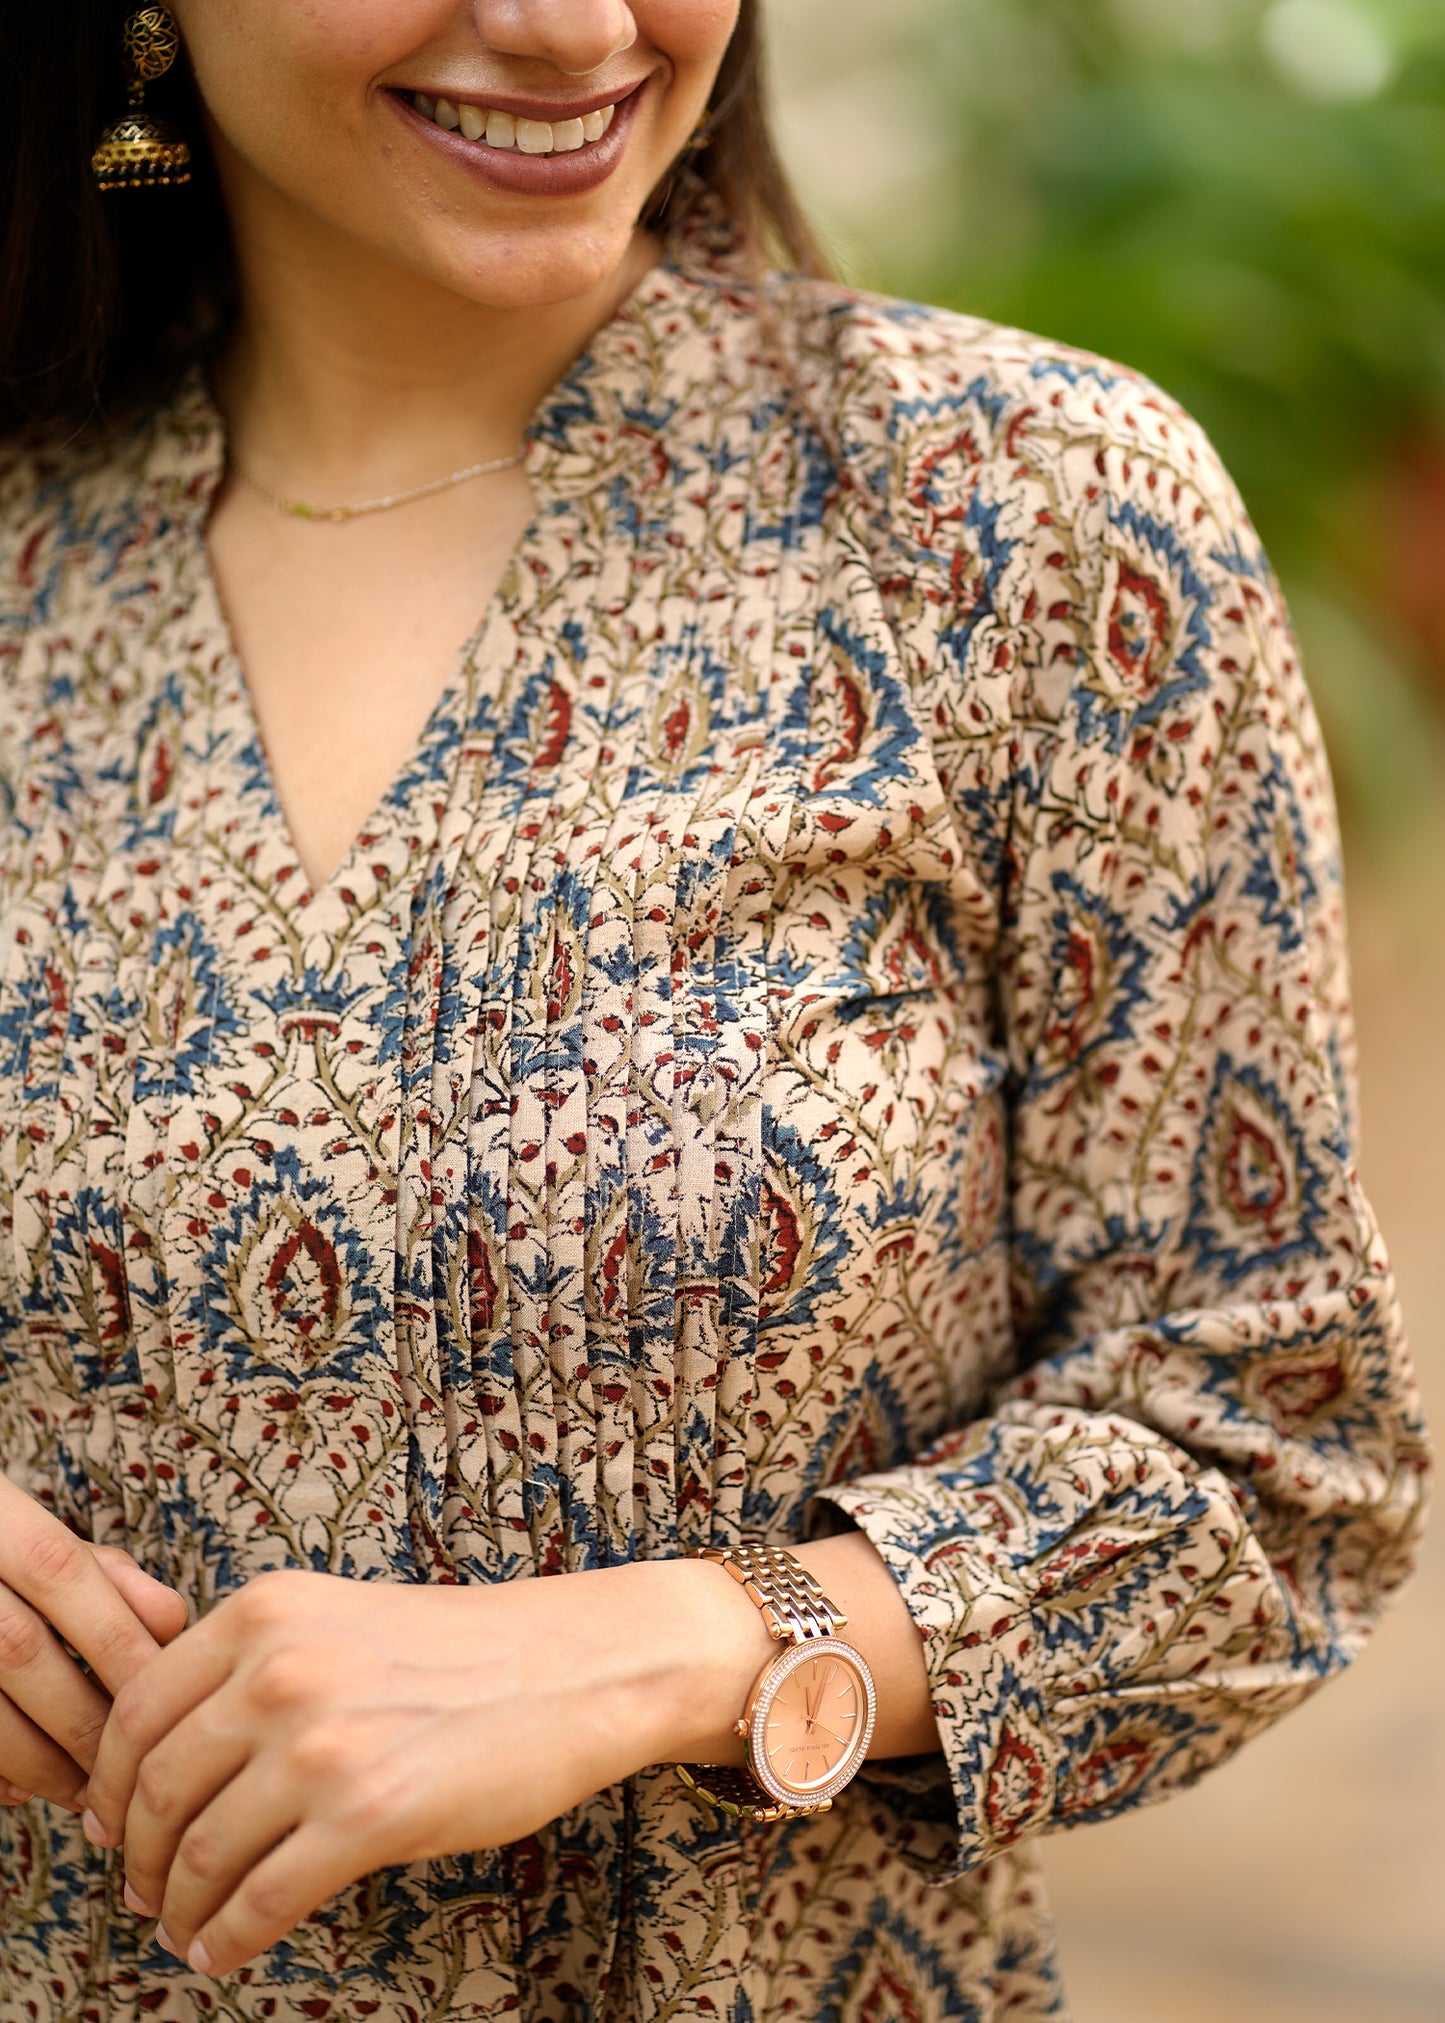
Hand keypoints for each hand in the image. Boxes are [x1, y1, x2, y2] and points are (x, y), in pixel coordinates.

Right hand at [0, 1475, 188, 1809]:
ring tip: (90, 1789)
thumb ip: (109, 1574)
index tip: (162, 1692)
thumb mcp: (51, 1542)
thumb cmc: (5, 1555)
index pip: (61, 1572)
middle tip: (133, 1758)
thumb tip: (171, 1624)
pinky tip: (29, 1788)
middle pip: (20, 1649)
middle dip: (86, 1712)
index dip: (115, 1635)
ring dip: (42, 1761)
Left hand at [84, 1559, 759, 1978]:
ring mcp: (321, 1743)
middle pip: (153, 1790)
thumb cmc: (463, 1649)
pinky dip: (227, 1938)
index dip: (106, 1783)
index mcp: (264, 1612)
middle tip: (141, 1890)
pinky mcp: (368, 1814)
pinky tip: (226, 1948)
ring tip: (183, 1927)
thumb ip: (256, 1662)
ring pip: (197, 1854)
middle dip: (135, 1858)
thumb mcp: (339, 1618)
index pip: (136, 1710)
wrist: (573, 1666)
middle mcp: (280, 1669)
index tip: (108, 1823)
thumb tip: (162, 1752)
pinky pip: (260, 1901)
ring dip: (176, 1908)